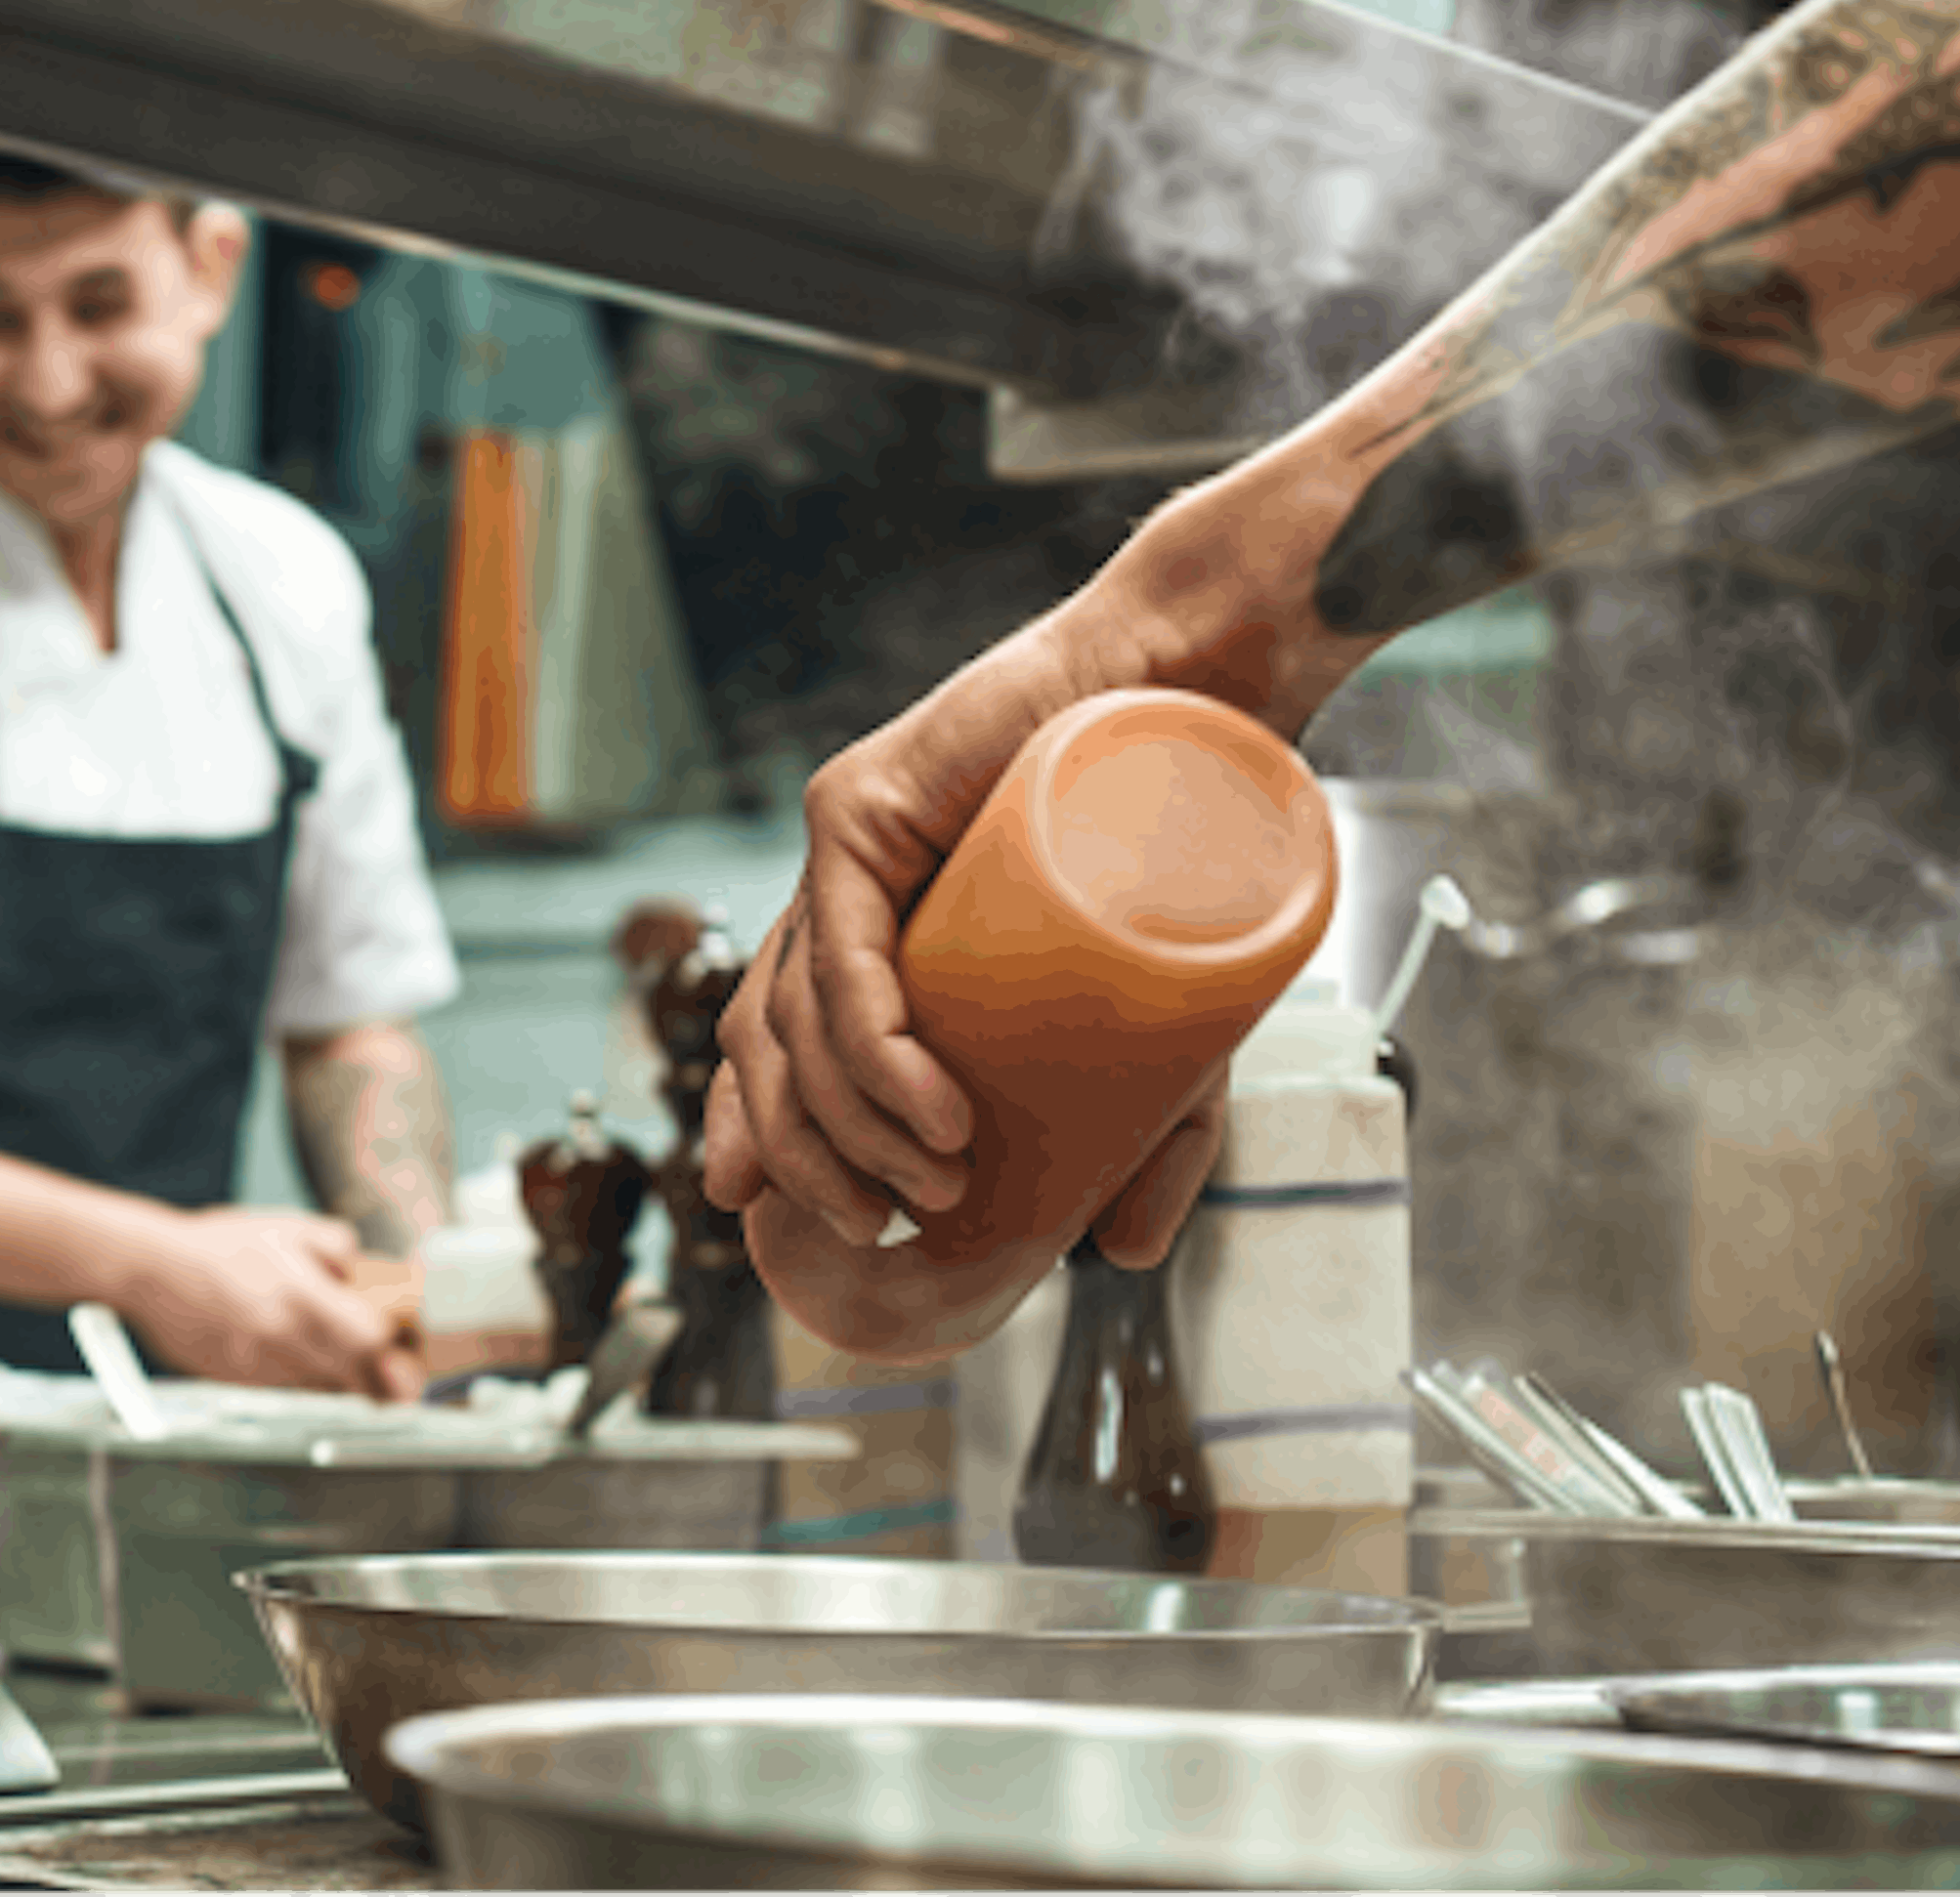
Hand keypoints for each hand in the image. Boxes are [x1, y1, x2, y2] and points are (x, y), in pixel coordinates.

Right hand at [115, 1207, 422, 1401]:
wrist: (152, 1270)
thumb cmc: (219, 1245)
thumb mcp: (288, 1225)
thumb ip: (337, 1247)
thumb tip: (368, 1271)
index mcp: (302, 1296)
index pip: (371, 1340)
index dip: (397, 1348)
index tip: (406, 1346)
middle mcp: (284, 1339)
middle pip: (356, 1380)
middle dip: (381, 1380)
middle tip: (395, 1373)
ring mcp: (260, 1367)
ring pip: (323, 1391)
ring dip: (342, 1380)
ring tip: (342, 1357)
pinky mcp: (239, 1382)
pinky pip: (287, 1391)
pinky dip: (302, 1380)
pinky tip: (297, 1357)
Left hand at [698, 595, 1251, 1359]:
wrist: (1207, 706)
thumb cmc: (1181, 852)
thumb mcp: (1156, 1028)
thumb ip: (1142, 1135)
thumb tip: (1119, 1252)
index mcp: (872, 929)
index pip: (769, 1043)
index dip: (752, 1134)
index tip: (761, 1220)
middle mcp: (838, 887)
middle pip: (763, 1043)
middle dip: (800, 1157)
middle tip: (875, 1227)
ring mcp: (840, 845)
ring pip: (791, 1010)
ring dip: (847, 1123)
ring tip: (933, 1185)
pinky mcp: (859, 807)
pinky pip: (836, 951)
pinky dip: (869, 1047)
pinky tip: (921, 1112)